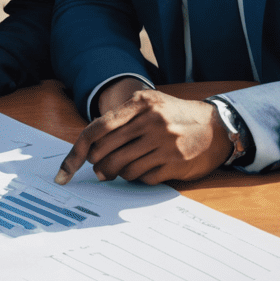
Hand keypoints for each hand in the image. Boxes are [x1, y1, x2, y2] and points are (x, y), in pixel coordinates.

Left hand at [54, 89, 232, 185]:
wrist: (215, 127)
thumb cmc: (173, 115)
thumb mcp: (148, 105)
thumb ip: (121, 120)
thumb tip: (91, 149)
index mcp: (140, 103)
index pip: (97, 129)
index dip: (76, 152)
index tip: (64, 172)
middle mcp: (150, 121)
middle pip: (107, 151)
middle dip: (96, 165)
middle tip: (97, 170)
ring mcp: (164, 143)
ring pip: (123, 168)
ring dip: (115, 173)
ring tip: (116, 170)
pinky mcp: (175, 163)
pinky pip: (143, 177)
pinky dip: (137, 177)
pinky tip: (142, 170)